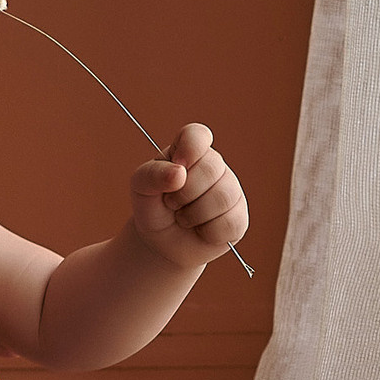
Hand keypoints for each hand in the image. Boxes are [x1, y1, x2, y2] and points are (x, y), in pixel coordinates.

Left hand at [130, 123, 249, 270]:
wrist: (161, 243)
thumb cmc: (152, 207)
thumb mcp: (141, 188)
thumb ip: (152, 175)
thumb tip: (179, 173)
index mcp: (188, 150)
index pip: (197, 135)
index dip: (189, 149)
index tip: (177, 167)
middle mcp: (214, 166)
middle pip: (211, 168)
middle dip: (183, 193)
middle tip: (171, 203)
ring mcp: (230, 190)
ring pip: (222, 197)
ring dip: (193, 215)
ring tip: (183, 218)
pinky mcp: (239, 218)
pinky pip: (229, 223)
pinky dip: (207, 232)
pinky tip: (200, 230)